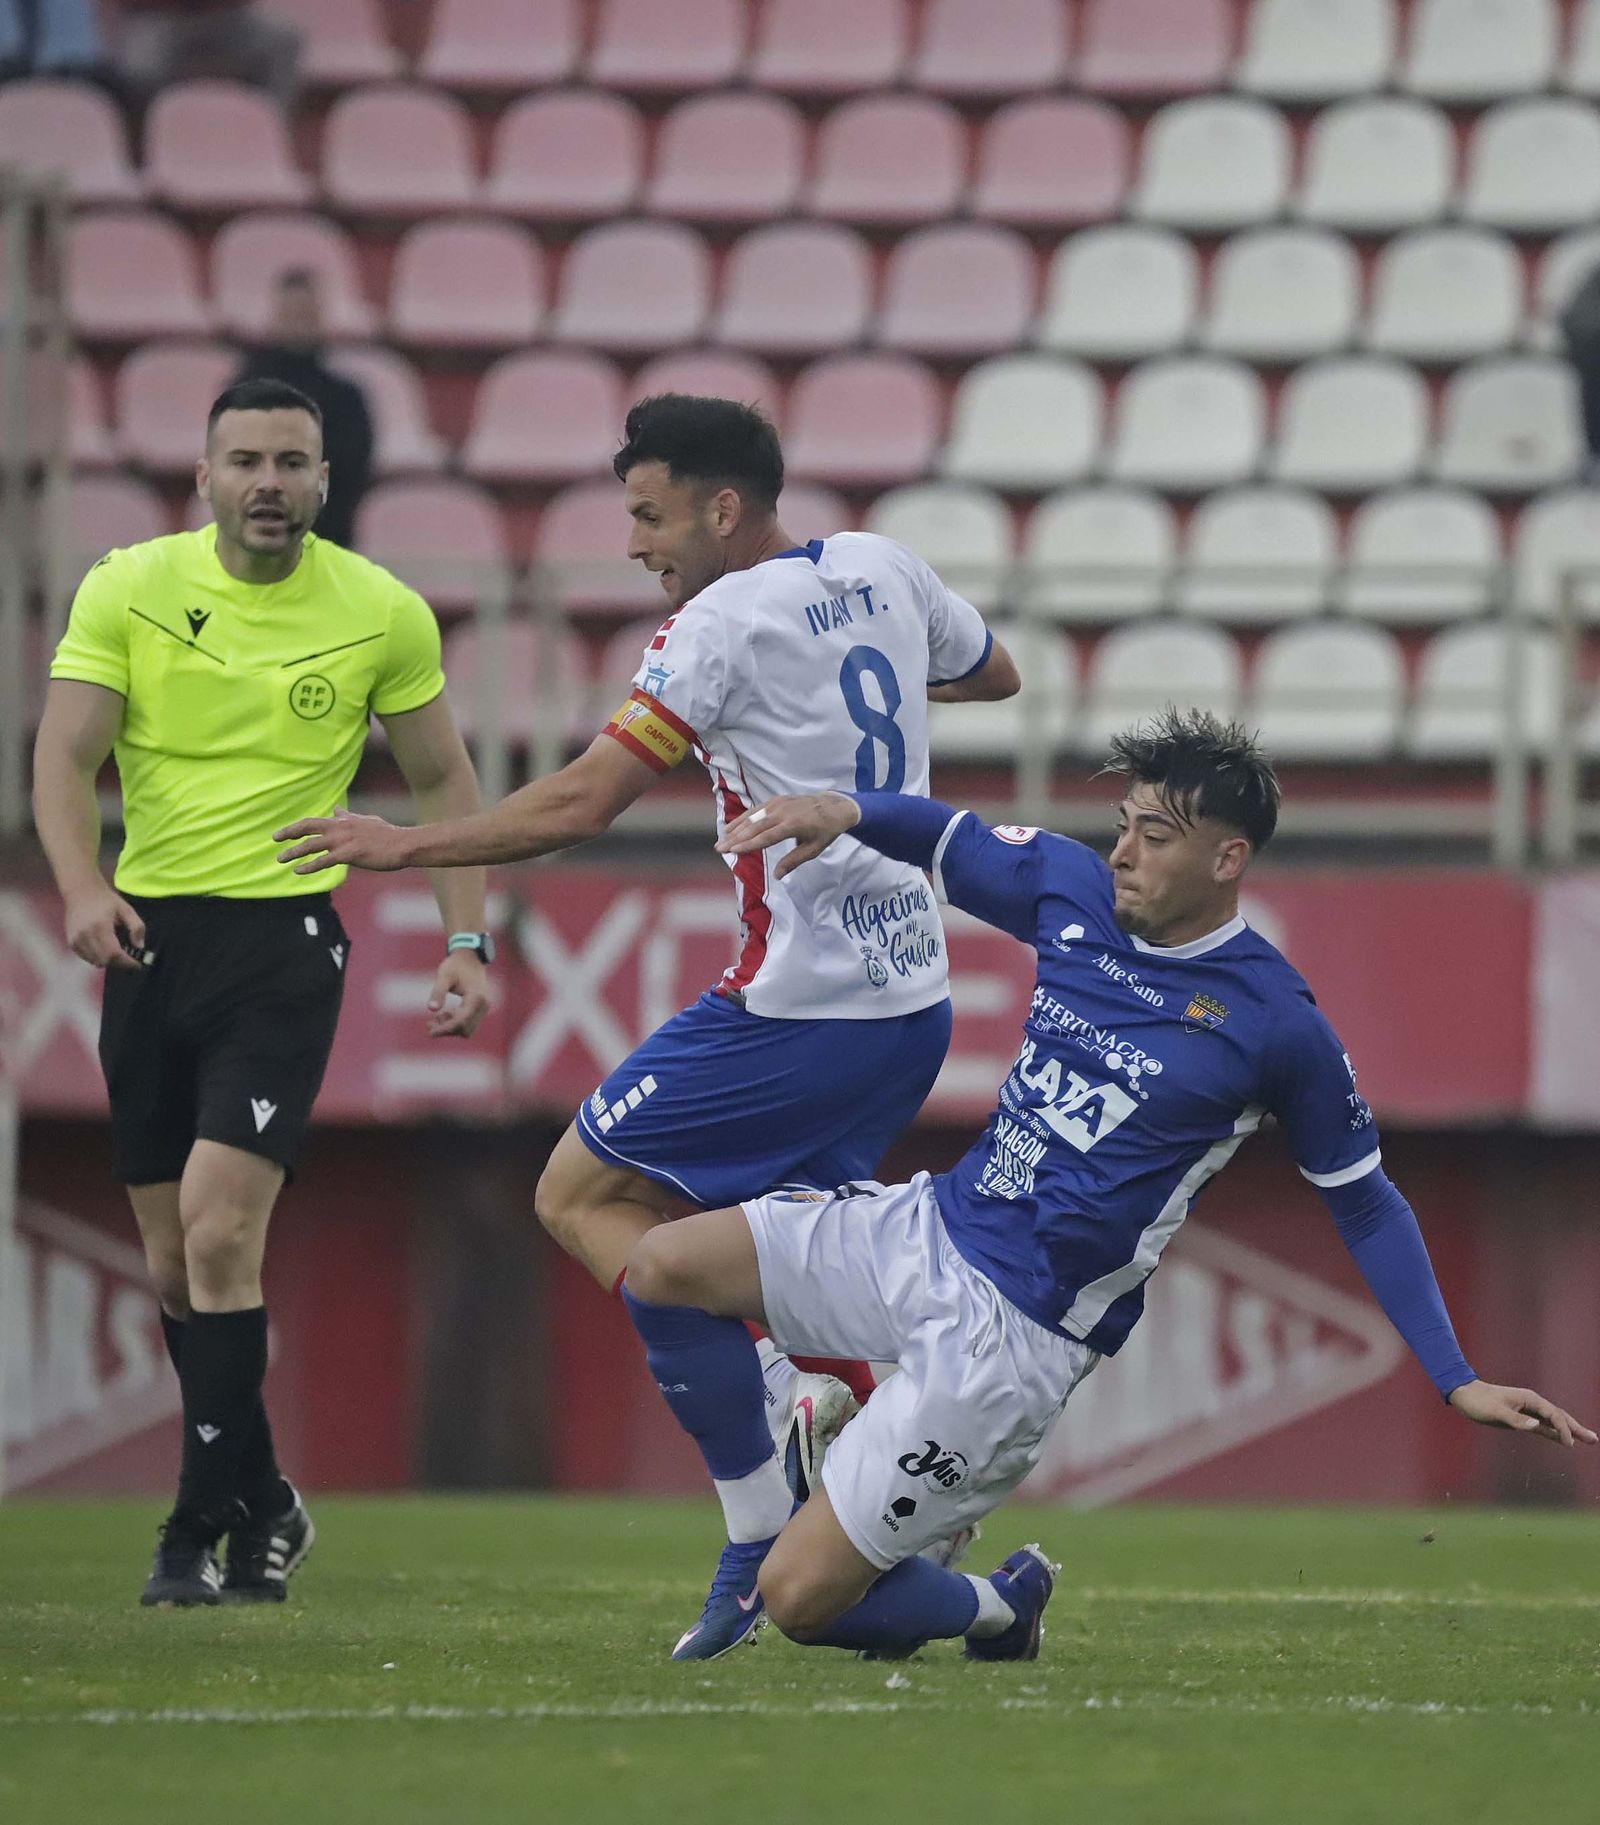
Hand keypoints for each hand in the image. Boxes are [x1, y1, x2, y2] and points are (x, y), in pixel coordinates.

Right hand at [63, 881, 147, 970]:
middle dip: (120, 963)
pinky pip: (87, 958)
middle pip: (105, 961)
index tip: (138, 965)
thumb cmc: (106, 900)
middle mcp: (85, 936)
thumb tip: (140, 946)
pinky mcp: (71, 943)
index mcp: (100, 927)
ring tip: (118, 953)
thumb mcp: (126, 910)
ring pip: (95, 962)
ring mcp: (76, 940)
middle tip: (130, 959)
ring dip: (109, 962)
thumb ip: (137, 927)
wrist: (81, 892)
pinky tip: (104, 949)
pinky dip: (98, 958)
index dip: (127, 962)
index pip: (113, 954)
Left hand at [274, 807, 413, 873]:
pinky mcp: (349, 854)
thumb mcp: (366, 821)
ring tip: (280, 858)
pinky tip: (298, 870)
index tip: (284, 833)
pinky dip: (309, 865)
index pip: (314, 822)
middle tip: (274, 838)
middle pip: (307, 827)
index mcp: (343, 821)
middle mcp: (340, 828)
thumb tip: (336, 810)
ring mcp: (344, 841)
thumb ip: (349, 817)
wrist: (403, 844)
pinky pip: (324, 861)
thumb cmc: (388, 835)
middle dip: (289, 833)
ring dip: (293, 852)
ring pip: (311, 845)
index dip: (297, 827)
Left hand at [426, 950, 490, 1038]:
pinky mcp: (481, 1008)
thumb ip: (438, 992)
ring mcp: (484, 1007)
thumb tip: (431, 1009)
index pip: (461, 1021)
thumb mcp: (444, 976)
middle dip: (447, 1029)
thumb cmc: (455, 965)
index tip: (430, 1032)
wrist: (470, 957)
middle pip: (465, 1028)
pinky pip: (469, 1023)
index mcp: (476, 997)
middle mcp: (483, 1004)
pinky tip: (444, 1015)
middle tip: (429, 1024)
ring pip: (468, 1028)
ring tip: (435, 1019)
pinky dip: (456, 1023)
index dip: (445, 1029)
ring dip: (451, 1027)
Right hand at [716, 792, 860, 880]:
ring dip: (735, 828)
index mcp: (793, 825)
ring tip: (721, 840)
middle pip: (755, 827)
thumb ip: (793, 861)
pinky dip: (742, 818)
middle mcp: (783, 812)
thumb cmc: (824, 831)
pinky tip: (731, 827)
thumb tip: (777, 875)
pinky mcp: (775, 800)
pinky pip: (756, 810)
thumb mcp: (813, 849)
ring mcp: (778, 804)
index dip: (749, 844)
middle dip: (735, 838)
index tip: (734, 851)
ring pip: (752, 817)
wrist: (833, 806)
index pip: (767, 837)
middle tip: (720, 848)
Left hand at [1448, 1379, 1597, 1447]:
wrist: (1465, 1394)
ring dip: (1569, 1431)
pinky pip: (1543, 1426)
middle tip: (1594, 1439)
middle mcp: (1532, 1403)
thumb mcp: (1495, 1412)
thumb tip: (1537, 1425)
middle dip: (1576, 1428)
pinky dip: (1555, 1433)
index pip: (1553, 1415)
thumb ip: (1516, 1420)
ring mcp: (1528, 1410)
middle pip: (1560, 1416)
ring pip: (1554, 1422)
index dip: (1563, 1429)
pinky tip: (1563, 1440)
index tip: (1569, 1444)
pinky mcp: (1522, 1417)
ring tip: (1587, 1439)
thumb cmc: (1479, 1402)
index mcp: (1529, 1399)